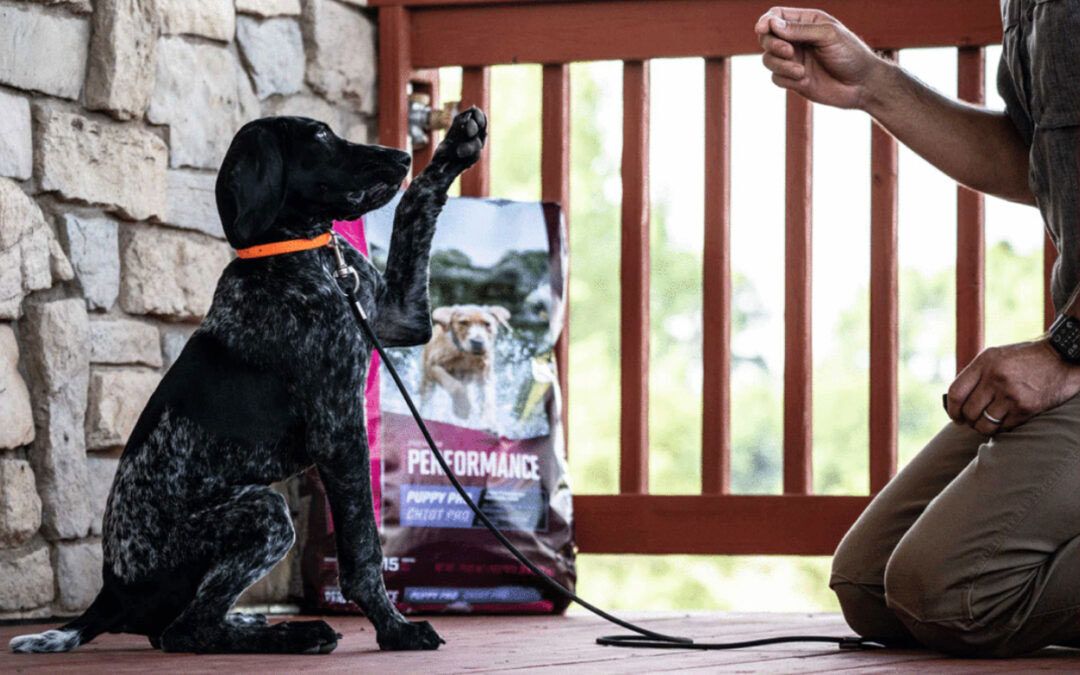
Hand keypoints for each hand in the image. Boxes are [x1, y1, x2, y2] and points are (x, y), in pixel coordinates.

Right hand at [754, 7, 888, 109]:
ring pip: (768, 59)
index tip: (763, 29)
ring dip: (780, 65)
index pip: (776, 16)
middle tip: (788, 51)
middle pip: (767, 37)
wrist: (861, 85)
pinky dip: (787, 79)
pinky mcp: (793, 79)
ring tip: (800, 71)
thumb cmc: (850, 54)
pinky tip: (805, 80)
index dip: (766, 21)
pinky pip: (776, 78)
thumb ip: (799, 30)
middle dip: (772, 44)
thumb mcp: (827, 35)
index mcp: (806, 22)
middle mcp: (796, 40)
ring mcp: (794, 60)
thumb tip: (772, 24)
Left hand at [945, 339, 1079, 434]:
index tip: (955, 417)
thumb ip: (976, 374)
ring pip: (984, 423)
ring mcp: (1011, 394)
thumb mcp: (996, 356)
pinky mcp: (1025, 408)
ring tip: (987, 423)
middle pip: (969, 411)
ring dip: (983, 428)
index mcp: (985, 362)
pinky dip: (1001, 428)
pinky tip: (1004, 421)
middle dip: (968, 420)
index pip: (956, 392)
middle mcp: (995, 377)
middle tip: (973, 421)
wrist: (1061, 358)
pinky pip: (1003, 427)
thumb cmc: (1024, 359)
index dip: (952, 409)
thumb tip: (955, 401)